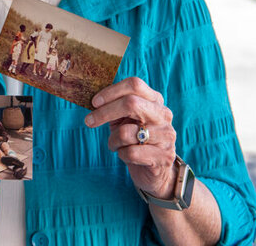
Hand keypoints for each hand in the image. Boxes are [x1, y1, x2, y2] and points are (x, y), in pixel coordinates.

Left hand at [85, 77, 177, 197]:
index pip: (134, 85)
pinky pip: (131, 152)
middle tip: (89, 121)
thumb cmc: (135, 139)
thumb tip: (92, 99)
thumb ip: (114, 106)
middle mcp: (163, 115)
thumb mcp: (124, 119)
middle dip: (105, 112)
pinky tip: (126, 155)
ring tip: (116, 145)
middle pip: (131, 103)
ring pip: (126, 132)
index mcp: (154, 100)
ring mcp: (166, 135)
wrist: (155, 170)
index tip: (94, 102)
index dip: (111, 92)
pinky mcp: (164, 156)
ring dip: (113, 140)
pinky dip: (121, 154)